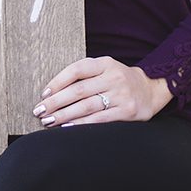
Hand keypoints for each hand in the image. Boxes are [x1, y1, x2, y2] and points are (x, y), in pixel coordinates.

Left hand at [32, 55, 171, 127]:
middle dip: (56, 102)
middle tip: (40, 111)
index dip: (58, 81)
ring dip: (65, 115)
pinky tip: (68, 127)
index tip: (44, 93)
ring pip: (87, 106)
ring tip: (49, 121)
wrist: (150, 89)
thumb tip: (53, 91)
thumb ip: (84, 75)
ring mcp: (121, 94)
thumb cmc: (119, 80)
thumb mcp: (105, 69)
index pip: (77, 69)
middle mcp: (113, 77)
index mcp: (105, 63)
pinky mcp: (127, 111)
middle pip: (79, 90)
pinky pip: (100, 119)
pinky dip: (82, 124)